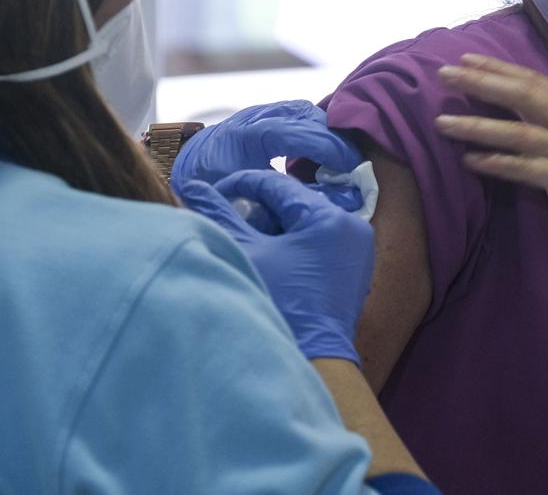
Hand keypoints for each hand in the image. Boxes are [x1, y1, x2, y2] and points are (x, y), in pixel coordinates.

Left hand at [172, 101, 363, 212]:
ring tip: (339, 162)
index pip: (294, 130)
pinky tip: (321, 156)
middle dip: (332, 136)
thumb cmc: (208, 200)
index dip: (327, 145)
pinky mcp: (257, 119)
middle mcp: (248, 119)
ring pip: (301, 111)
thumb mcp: (247, 207)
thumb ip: (293, 199)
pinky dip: (313, 132)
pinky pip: (293, 116)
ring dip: (324, 132)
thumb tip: (343, 197)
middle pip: (302, 113)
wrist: (175, 182)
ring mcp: (253, 115)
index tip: (348, 166)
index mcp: (241, 139)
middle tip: (352, 167)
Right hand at [177, 169, 373, 363]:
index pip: (278, 185)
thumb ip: (219, 215)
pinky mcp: (352, 270)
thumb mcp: (246, 253)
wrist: (312, 362)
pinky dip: (292, 244)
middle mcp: (351, 227)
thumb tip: (191, 187)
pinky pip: (319, 242)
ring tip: (246, 241)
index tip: (213, 191)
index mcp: (329, 218)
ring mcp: (356, 249)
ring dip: (274, 227)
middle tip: (229, 220)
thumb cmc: (279, 305)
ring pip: (306, 223)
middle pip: (294, 203)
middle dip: (258, 209)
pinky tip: (268, 257)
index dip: (242, 185)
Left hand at [433, 53, 547, 262]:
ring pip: (517, 130)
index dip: (498, 68)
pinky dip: (496, 162)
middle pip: (522, 94)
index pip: (534, 81)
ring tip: (442, 122)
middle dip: (479, 82)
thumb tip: (529, 118)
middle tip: (443, 73)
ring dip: (476, 125)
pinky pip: (525, 168)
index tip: (465, 58)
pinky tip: (470, 161)